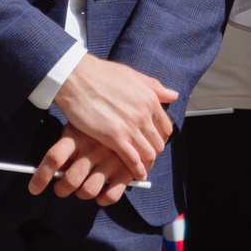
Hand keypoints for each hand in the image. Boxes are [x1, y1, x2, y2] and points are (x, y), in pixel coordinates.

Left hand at [30, 128, 136, 204]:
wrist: (133, 116)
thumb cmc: (96, 127)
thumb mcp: (78, 128)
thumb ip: (66, 147)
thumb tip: (53, 172)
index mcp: (77, 136)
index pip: (54, 158)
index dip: (40, 177)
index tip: (34, 189)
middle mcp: (94, 148)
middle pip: (70, 180)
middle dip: (61, 190)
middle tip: (62, 188)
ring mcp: (112, 160)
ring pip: (87, 191)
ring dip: (81, 194)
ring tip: (82, 189)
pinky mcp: (127, 171)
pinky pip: (110, 197)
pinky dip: (102, 200)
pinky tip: (101, 193)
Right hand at [50, 55, 176, 175]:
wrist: (76, 77)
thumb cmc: (100, 74)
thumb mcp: (133, 76)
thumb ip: (154, 87)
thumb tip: (173, 95)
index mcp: (150, 99)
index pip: (165, 127)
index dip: (160, 138)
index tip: (153, 142)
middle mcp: (144, 114)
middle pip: (159, 143)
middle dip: (154, 152)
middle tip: (145, 157)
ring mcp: (130, 126)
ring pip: (149, 153)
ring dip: (147, 163)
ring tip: (142, 168)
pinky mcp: (114, 136)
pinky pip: (133, 159)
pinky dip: (137, 170)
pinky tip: (137, 175)